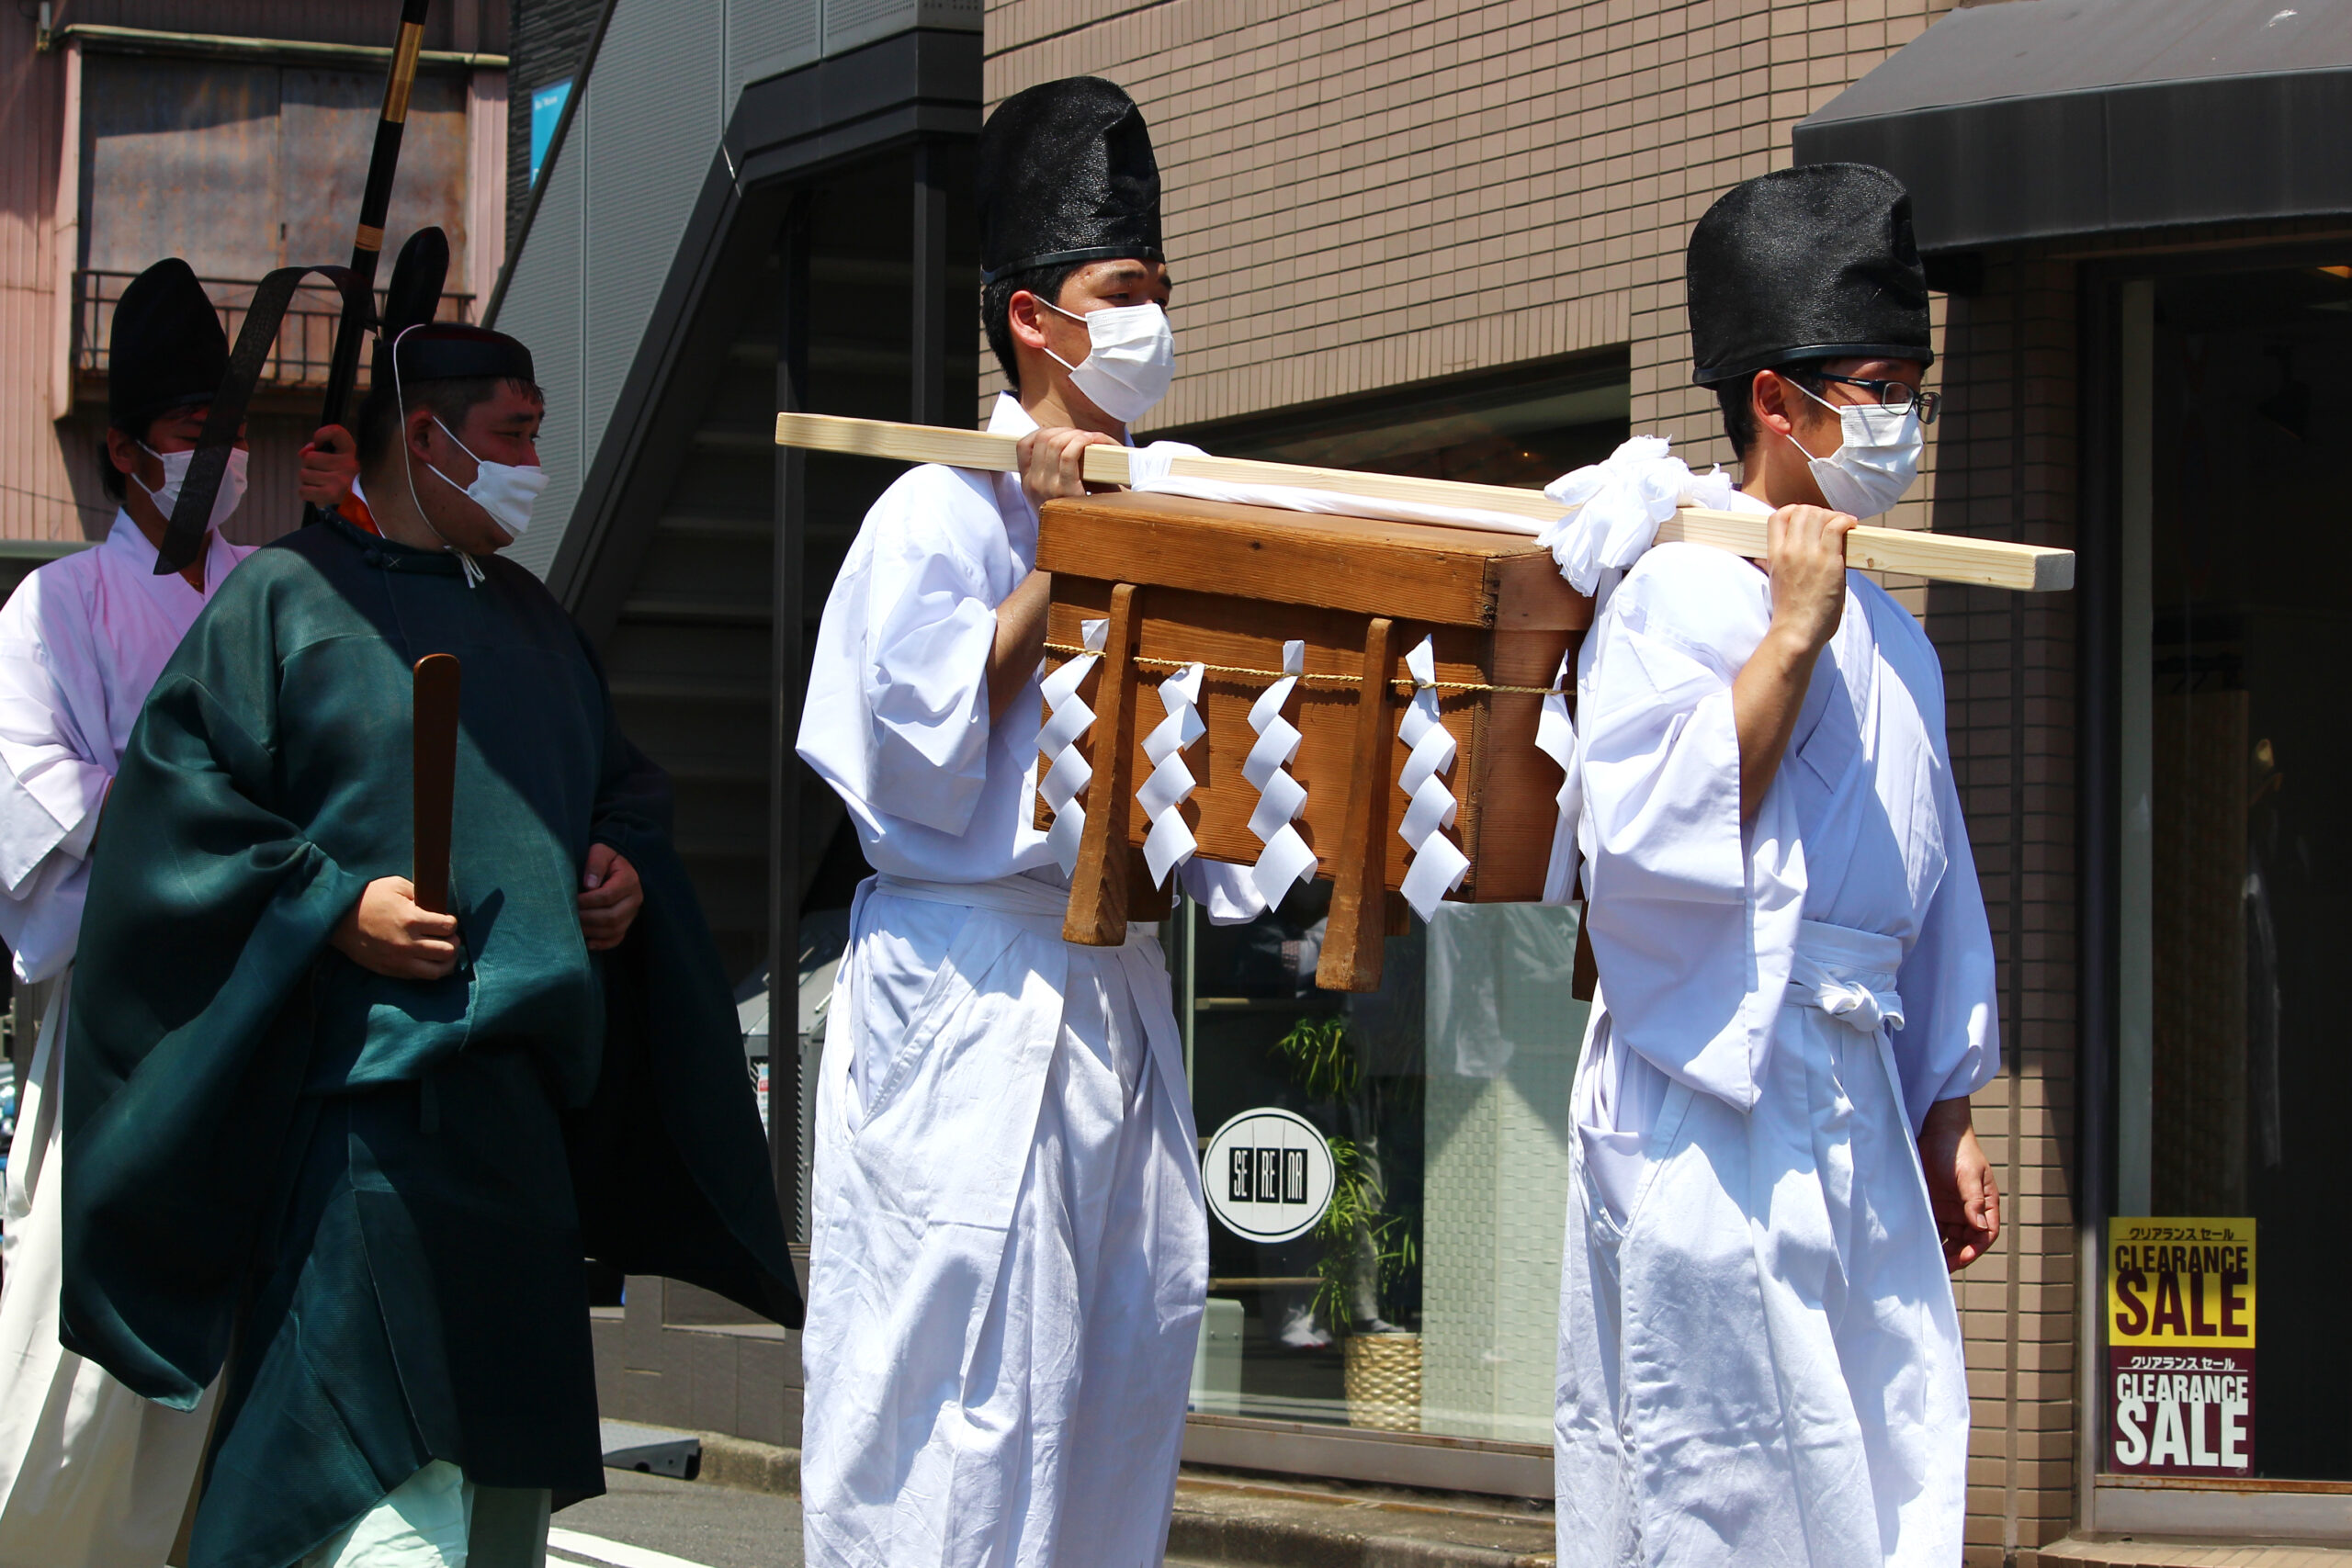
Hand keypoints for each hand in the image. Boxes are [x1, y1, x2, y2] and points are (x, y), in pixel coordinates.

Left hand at [299, 424, 359, 506]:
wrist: (357, 508)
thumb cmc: (342, 481)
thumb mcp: (338, 462)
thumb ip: (319, 451)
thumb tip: (303, 452)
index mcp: (351, 453)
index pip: (336, 432)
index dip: (321, 435)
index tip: (319, 444)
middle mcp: (348, 465)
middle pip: (309, 458)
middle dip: (310, 467)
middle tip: (322, 475)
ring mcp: (340, 480)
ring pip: (304, 474)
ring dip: (308, 481)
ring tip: (321, 485)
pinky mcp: (331, 495)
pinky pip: (303, 490)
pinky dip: (307, 493)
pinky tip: (318, 494)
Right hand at [330, 876, 459, 979]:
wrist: (337, 919)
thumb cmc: (367, 898)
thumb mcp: (395, 885)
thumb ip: (420, 893)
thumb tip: (439, 905)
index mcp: (411, 919)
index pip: (449, 926)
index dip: (451, 922)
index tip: (446, 921)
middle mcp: (408, 943)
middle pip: (448, 950)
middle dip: (454, 942)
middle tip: (448, 937)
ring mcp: (400, 960)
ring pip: (439, 970)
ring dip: (447, 961)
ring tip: (444, 952)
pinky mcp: (391, 970)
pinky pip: (420, 977)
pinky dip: (431, 970)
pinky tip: (429, 960)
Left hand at [578, 842, 642, 951]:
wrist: (620, 866)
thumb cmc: (607, 859)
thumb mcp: (601, 852)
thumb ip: (595, 864)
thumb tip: (589, 885)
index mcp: (629, 880)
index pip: (608, 896)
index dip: (588, 901)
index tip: (572, 900)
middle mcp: (635, 899)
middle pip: (611, 916)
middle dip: (587, 918)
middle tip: (568, 915)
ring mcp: (632, 914)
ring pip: (614, 930)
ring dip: (592, 931)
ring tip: (573, 926)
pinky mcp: (627, 923)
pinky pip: (617, 939)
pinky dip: (602, 944)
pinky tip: (587, 942)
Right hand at [1015, 427, 1120, 509]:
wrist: (1083, 541)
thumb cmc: (1075, 513)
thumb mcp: (1053, 493)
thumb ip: (1051, 471)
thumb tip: (1059, 441)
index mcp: (1027, 483)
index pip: (1023, 445)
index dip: (1042, 432)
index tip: (1060, 434)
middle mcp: (1033, 484)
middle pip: (1042, 439)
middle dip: (1063, 431)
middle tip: (1079, 435)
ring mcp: (1047, 487)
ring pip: (1055, 443)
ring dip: (1074, 434)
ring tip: (1087, 438)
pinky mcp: (1065, 490)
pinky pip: (1069, 454)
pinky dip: (1081, 442)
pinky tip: (1090, 442)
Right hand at [1763, 503, 1855, 659]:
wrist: (1797, 630)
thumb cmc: (1789, 612)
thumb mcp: (1774, 582)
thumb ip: (1771, 565)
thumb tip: (1763, 558)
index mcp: (1774, 554)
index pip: (1777, 516)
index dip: (1793, 510)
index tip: (1806, 519)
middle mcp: (1790, 550)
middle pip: (1801, 511)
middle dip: (1817, 512)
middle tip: (1829, 523)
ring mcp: (1809, 554)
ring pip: (1819, 515)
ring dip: (1833, 515)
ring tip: (1843, 524)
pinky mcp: (1828, 560)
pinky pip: (1836, 527)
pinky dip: (1846, 520)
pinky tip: (1851, 526)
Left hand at [1919, 1097, 2000, 1272]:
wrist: (1936, 1130)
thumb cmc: (1959, 1150)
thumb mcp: (1970, 1175)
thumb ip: (1974, 1201)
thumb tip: (1980, 1227)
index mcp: (1985, 1204)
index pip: (1985, 1234)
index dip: (1975, 1249)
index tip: (1962, 1259)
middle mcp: (1968, 1210)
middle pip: (1965, 1241)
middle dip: (1956, 1255)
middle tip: (1941, 1269)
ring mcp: (1949, 1208)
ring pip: (1948, 1238)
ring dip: (1941, 1250)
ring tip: (1928, 1263)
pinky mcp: (1931, 1204)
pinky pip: (1931, 1225)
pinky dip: (1927, 1237)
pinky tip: (1917, 1245)